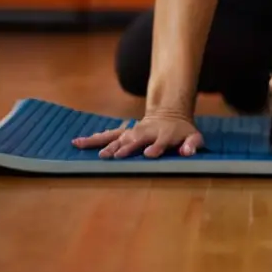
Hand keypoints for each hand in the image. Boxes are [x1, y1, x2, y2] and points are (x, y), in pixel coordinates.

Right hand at [72, 114, 202, 158]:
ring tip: (98, 156)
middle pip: (136, 140)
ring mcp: (133, 132)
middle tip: (117, 156)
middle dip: (127, 148)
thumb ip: (193, 144)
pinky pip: (107, 136)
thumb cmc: (182, 131)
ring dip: (108, 146)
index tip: (149, 154)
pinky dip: (93, 139)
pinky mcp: (124, 133)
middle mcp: (146, 132)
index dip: (156, 148)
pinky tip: (78, 142)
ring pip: (118, 138)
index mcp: (164, 134)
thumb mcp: (193, 137)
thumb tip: (188, 151)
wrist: (169, 114)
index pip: (160, 142)